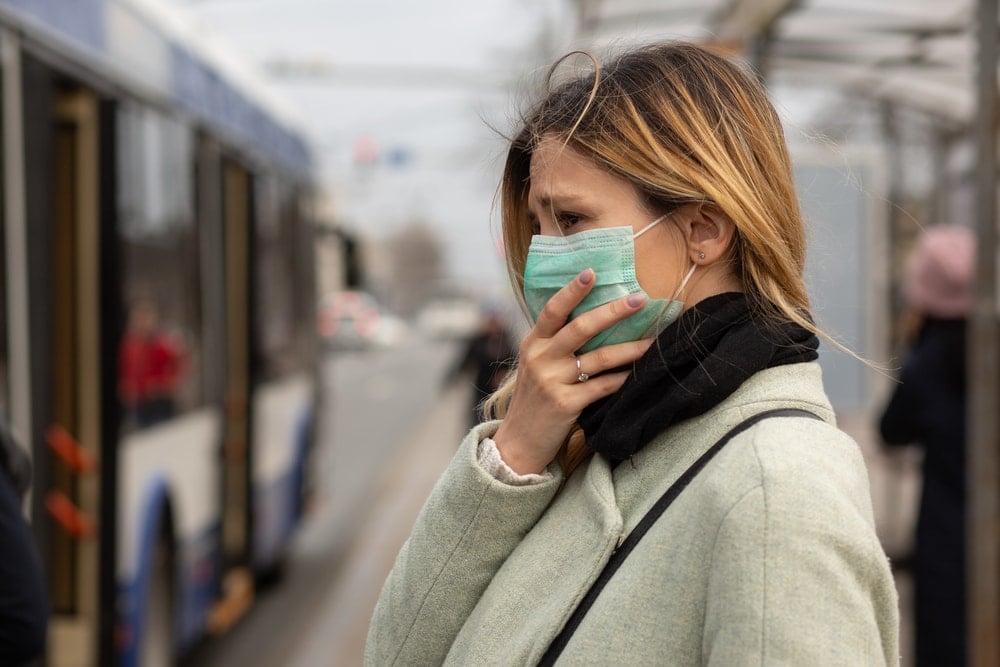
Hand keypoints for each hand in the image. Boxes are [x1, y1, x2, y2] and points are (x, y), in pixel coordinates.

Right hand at [492, 268, 653, 473]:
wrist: (519, 443)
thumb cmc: (535, 400)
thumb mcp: (535, 365)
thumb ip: (554, 344)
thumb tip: (594, 318)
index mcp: (532, 343)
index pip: (552, 310)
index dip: (572, 290)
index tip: (592, 272)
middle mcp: (540, 358)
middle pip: (580, 327)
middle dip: (613, 311)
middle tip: (640, 299)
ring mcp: (551, 381)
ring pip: (599, 358)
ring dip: (631, 348)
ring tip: (653, 341)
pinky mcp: (565, 404)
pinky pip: (603, 386)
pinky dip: (623, 378)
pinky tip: (639, 372)